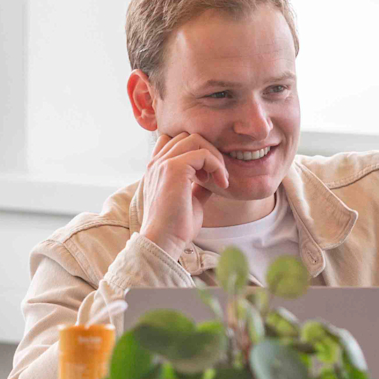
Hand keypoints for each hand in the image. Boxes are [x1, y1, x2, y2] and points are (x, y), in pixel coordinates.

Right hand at [138, 132, 229, 258]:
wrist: (164, 242)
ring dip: (214, 156)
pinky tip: (221, 183)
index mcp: (157, 168)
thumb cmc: (175, 227)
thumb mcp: (190, 200)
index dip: (195, 151)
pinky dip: (217, 165)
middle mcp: (157, 162)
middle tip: (218, 176)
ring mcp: (164, 163)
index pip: (175, 141)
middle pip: (188, 136)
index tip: (207, 175)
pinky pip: (203, 153)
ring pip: (196, 139)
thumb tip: (214, 178)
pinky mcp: (174, 168)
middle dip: (209, 151)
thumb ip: (198, 185)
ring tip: (220, 179)